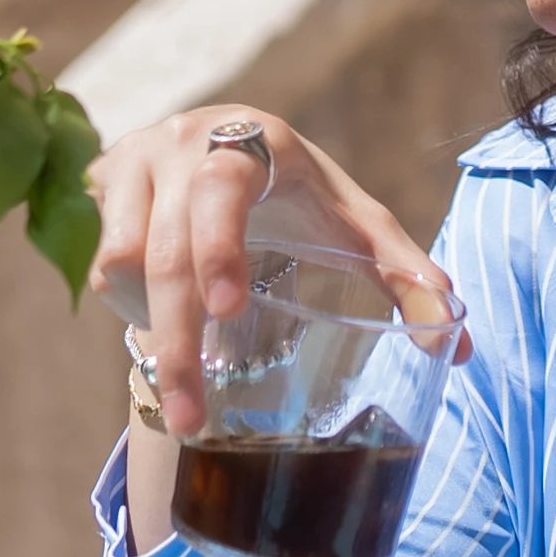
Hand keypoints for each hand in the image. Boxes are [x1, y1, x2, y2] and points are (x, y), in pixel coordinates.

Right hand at [87, 106, 448, 437]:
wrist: (225, 149)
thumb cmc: (301, 198)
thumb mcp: (355, 226)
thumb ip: (407, 275)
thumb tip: (456, 344)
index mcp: (252, 141)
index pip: (221, 188)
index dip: (219, 247)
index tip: (230, 312)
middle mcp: (181, 141)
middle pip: (165, 247)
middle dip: (176, 336)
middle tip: (192, 414)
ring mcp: (131, 161)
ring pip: (123, 261)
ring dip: (151, 331)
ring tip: (184, 394)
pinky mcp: (99, 187)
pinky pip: (102, 264)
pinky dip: (130, 308)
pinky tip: (162, 331)